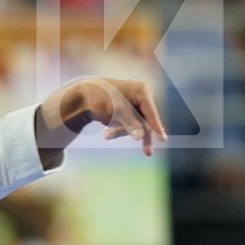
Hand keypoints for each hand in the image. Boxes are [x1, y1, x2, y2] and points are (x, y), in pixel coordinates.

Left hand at [40, 76, 167, 156]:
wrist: (82, 98)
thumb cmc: (100, 98)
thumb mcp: (116, 111)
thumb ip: (130, 124)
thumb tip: (141, 136)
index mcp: (142, 91)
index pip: (151, 112)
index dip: (156, 126)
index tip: (163, 139)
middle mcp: (141, 98)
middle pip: (145, 121)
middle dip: (135, 133)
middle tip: (148, 153)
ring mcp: (134, 107)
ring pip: (136, 126)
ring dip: (121, 132)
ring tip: (106, 136)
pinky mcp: (127, 114)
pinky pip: (128, 127)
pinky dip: (118, 131)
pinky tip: (106, 134)